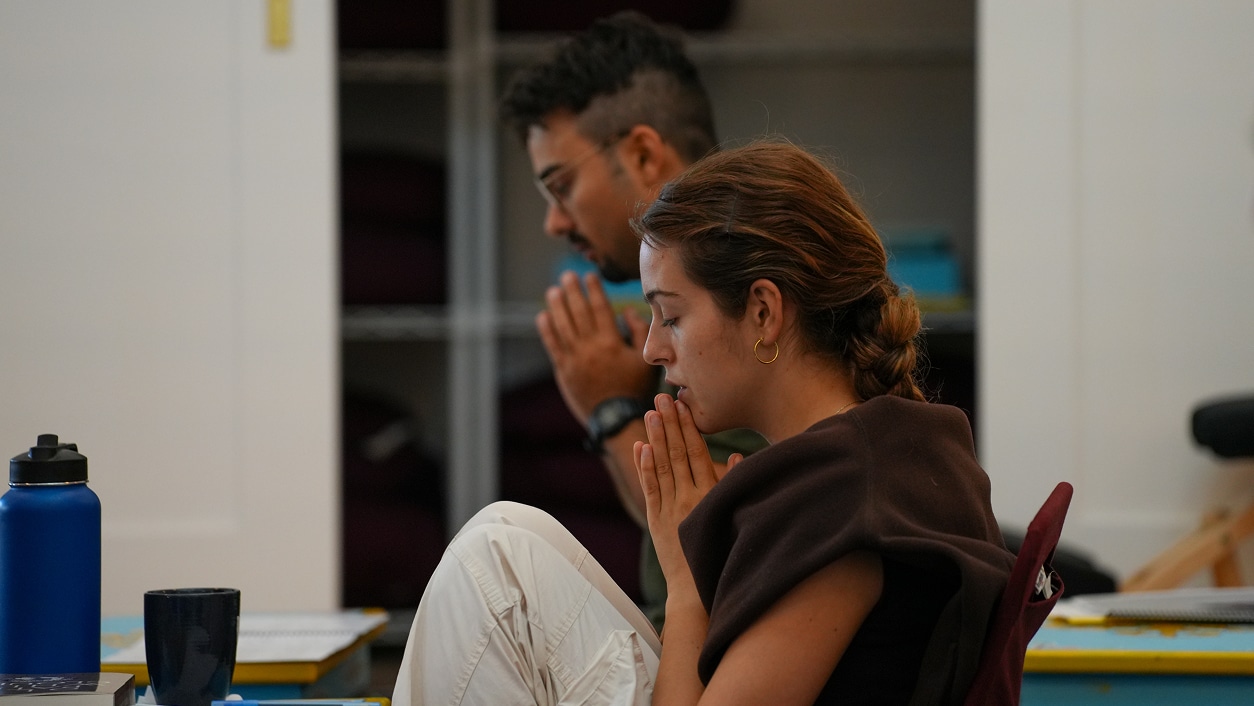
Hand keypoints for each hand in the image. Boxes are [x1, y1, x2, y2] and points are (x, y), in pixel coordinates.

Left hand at [536, 271, 654, 422]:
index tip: (590, 276)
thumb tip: (627, 312)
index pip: (600, 309)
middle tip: (567, 276)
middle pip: (579, 312)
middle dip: (573, 292)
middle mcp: (590, 347)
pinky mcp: (564, 370)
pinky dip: (547, 330)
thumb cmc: (634, 389)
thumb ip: (640, 333)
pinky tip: (543, 316)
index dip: (594, 290)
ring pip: (562, 326)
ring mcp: (574, 359)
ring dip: (557, 306)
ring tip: (553, 291)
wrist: (616, 418)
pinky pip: (552, 346)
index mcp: (611, 343)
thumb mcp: (645, 360)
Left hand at [634, 394, 718, 584]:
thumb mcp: (733, 513)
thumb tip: (737, 456)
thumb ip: (732, 483)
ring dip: (656, 438)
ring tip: (650, 413)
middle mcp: (690, 497)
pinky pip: (650, 488)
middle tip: (662, 398)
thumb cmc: (722, 550)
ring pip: (663, 466)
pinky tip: (641, 447)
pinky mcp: (657, 520)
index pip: (698, 452)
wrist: (699, 588)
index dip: (690, 427)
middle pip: (679, 453)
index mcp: (711, 494)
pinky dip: (645, 467)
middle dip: (670, 423)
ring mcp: (671, 508)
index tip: (683, 406)